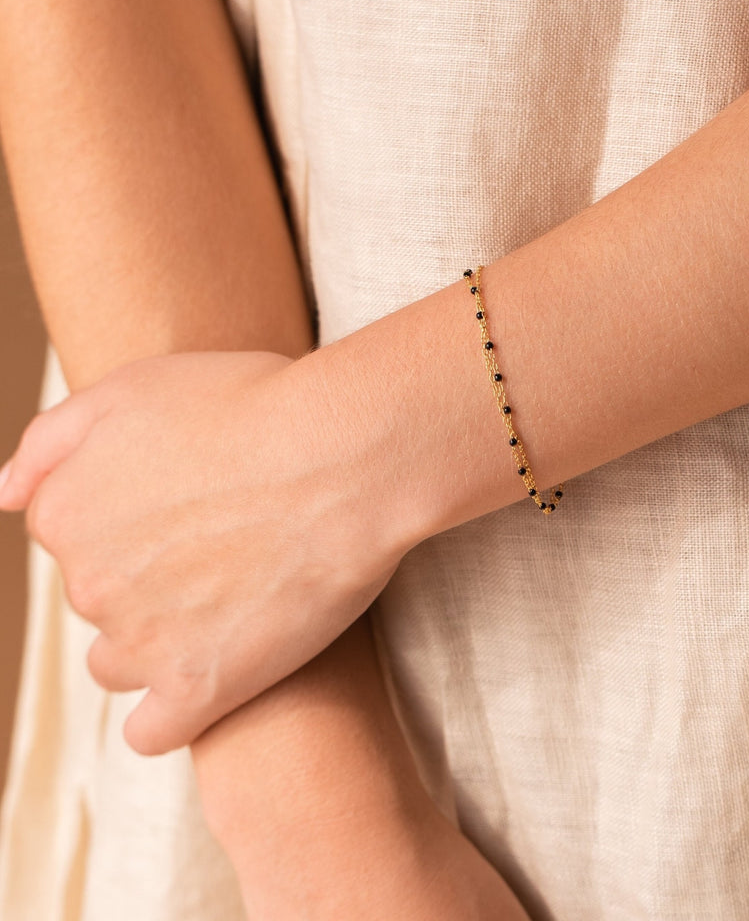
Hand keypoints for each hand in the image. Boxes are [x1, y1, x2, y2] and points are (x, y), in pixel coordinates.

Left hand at [0, 350, 408, 754]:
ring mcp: (142, 642)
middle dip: (146, 575)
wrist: (347, 455)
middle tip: (226, 541)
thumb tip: (3, 496)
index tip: (187, 504)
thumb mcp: (138, 385)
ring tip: (229, 602)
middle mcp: (88, 583)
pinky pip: (154, 731)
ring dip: (157, 641)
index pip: (71, 533)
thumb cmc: (255, 406)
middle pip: (99, 596)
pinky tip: (215, 674)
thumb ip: (52, 440)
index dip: (132, 515)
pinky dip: (177, 708)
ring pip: (118, 662)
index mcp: (67, 512)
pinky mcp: (199, 688)